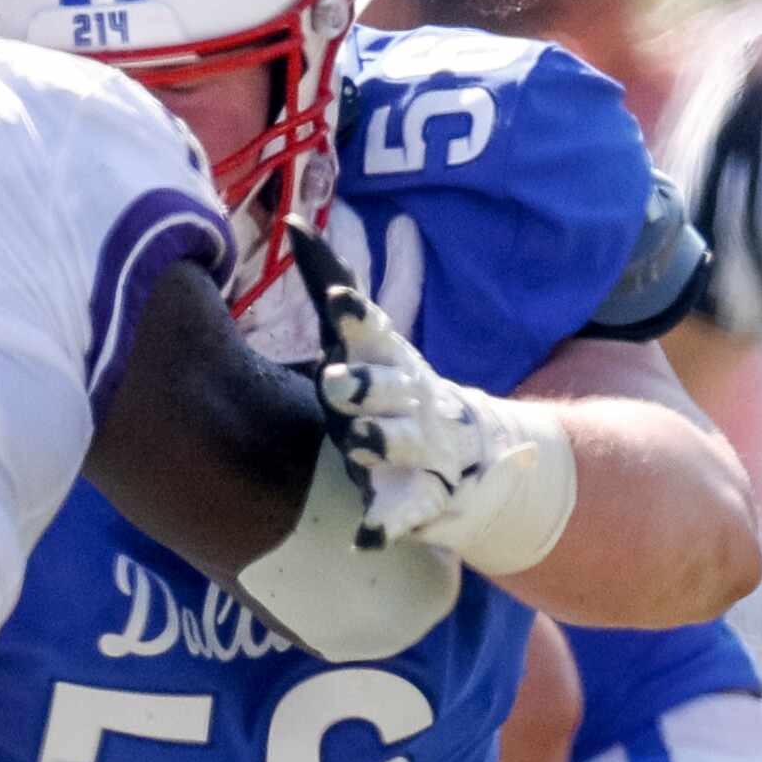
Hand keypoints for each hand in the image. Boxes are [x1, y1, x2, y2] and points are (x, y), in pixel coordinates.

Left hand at [288, 216, 545, 559]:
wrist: (468, 455)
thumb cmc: (392, 384)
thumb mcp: (367, 335)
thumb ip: (331, 282)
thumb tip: (292, 221)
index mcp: (392, 359)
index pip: (374, 333)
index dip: (358, 318)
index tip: (337, 303)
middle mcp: (409, 400)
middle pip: (387, 389)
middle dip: (364, 385)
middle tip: (334, 382)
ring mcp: (418, 450)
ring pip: (400, 445)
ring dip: (379, 443)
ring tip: (357, 444)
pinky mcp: (418, 499)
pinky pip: (403, 514)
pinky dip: (385, 528)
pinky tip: (366, 540)